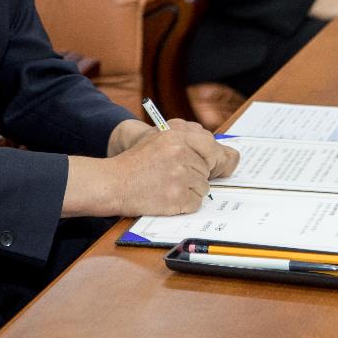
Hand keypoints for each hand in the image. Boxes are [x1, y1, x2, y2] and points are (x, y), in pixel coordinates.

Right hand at [65, 123, 238, 217]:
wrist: (114, 183)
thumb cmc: (137, 161)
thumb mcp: (160, 136)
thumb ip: (188, 136)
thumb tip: (222, 150)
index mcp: (177, 134)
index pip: (212, 146)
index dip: (218, 157)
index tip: (221, 163)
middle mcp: (181, 152)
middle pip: (209, 167)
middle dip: (200, 173)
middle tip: (182, 175)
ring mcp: (180, 175)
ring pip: (204, 186)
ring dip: (191, 189)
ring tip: (168, 184)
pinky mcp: (178, 197)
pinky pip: (196, 202)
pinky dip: (186, 203)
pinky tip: (168, 196)